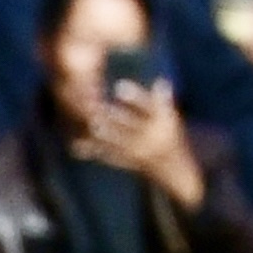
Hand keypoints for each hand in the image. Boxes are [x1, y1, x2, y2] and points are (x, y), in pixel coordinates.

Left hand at [74, 74, 205, 198]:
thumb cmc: (170, 136)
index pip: (148, 106)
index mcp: (163, 123)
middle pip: (130, 125)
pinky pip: (108, 156)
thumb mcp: (171, 118)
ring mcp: (138, 153)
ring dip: (101, 135)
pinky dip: (93, 151)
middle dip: (113, 117)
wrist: (175, 171)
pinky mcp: (126, 162)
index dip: (134, 96)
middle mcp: (151, 139)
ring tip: (86, 124)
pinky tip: (76, 145)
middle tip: (95, 107)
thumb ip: (162, 102)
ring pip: (117, 142)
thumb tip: (162, 81)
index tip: (118, 85)